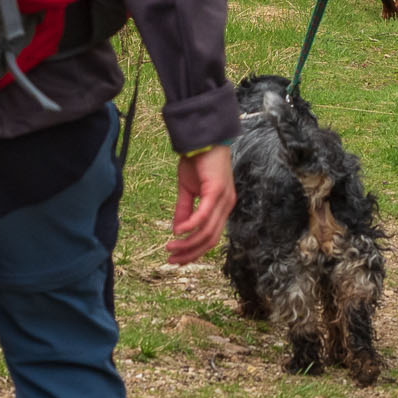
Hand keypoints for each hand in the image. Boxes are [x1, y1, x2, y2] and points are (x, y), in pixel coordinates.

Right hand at [167, 145, 234, 265]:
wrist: (203, 137)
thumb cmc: (198, 160)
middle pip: (211, 240)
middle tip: (171, 260)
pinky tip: (178, 232)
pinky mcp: (217, 191)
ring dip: (187, 243)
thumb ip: (184, 210)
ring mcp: (224, 199)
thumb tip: (177, 230)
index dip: (195, 251)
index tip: (178, 259)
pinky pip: (203, 215)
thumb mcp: (188, 189)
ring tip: (170, 248)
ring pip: (207, 232)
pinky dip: (190, 226)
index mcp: (222, 207)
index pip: (212, 237)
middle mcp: (226, 206)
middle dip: (190, 253)